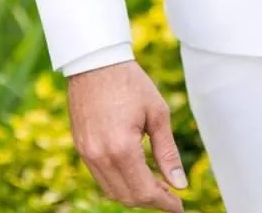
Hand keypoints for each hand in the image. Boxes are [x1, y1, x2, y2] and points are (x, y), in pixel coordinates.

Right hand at [67, 60, 186, 211]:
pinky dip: (119, 181)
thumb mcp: (157, 113)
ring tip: (156, 183)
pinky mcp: (81, 147)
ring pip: (112, 191)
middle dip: (151, 200)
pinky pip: (100, 177)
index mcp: (122, 148)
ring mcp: (87, 154)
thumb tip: (180, 183)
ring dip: (134, 193)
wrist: (96, 62)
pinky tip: (135, 170)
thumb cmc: (130, 82)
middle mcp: (100, 156)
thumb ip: (167, 152)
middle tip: (171, 194)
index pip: (144, 191)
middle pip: (127, 196)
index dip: (164, 203)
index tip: (179, 207)